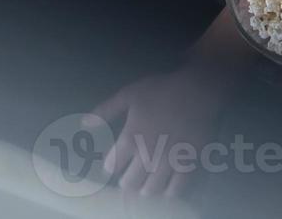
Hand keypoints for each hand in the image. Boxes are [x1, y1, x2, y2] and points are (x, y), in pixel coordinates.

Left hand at [92, 66, 230, 200]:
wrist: (197, 89)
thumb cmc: (162, 89)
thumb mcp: (129, 94)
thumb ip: (106, 110)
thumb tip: (84, 124)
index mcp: (131, 137)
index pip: (113, 164)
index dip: (111, 166)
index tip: (113, 165)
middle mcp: (147, 154)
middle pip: (130, 182)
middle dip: (128, 182)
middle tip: (129, 179)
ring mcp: (168, 160)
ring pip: (152, 188)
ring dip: (146, 189)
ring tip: (145, 187)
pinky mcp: (188, 162)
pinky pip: (177, 186)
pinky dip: (170, 192)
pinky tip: (167, 190)